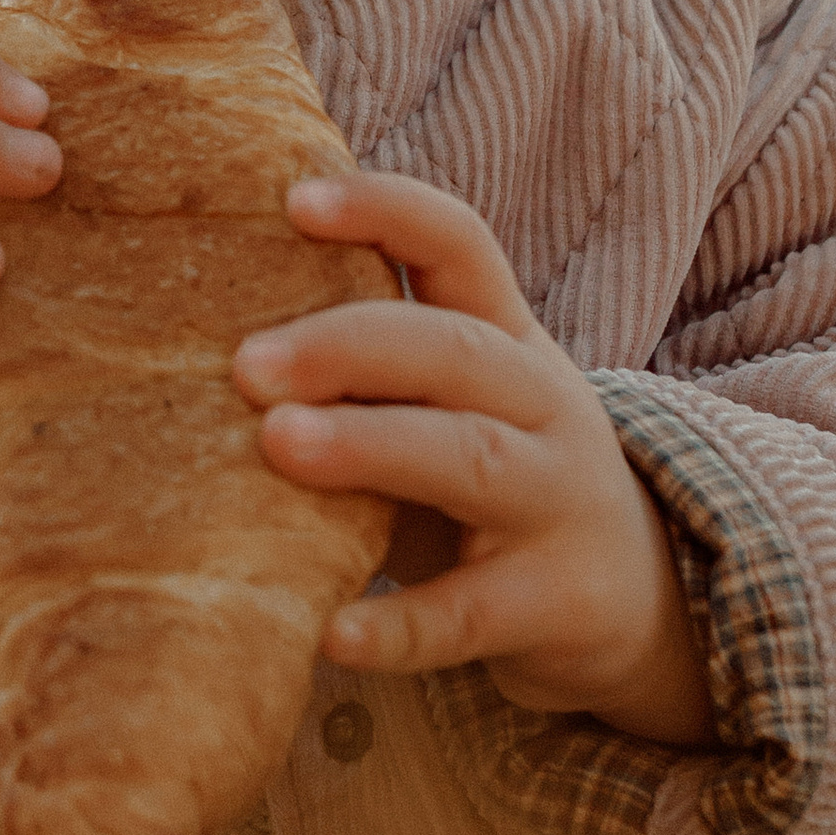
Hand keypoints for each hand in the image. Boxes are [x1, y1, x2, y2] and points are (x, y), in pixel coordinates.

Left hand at [234, 171, 714, 745]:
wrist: (636, 601)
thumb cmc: (495, 483)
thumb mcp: (454, 406)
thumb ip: (368, 367)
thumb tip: (200, 324)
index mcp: (507, 340)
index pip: (460, 244)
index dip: (386, 211)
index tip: (293, 201)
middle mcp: (543, 405)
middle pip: (453, 350)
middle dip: (347, 346)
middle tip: (245, 364)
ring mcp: (559, 502)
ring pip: (471, 459)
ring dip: (371, 448)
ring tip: (277, 445)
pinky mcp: (558, 602)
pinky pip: (472, 614)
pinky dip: (401, 626)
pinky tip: (331, 633)